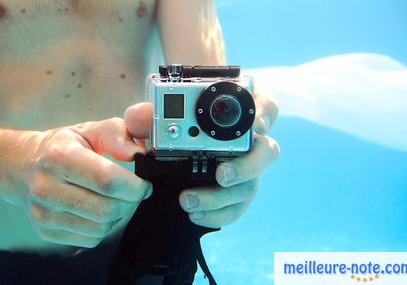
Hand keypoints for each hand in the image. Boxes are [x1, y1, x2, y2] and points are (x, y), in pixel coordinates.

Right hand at [12, 118, 151, 247]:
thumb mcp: (87, 130)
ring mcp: (44, 213)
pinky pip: (90, 240)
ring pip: (101, 228)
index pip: (108, 180)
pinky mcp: (46, 231)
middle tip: (132, 193)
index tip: (143, 184)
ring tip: (115, 200)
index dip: (134, 186)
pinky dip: (103, 228)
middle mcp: (46, 187)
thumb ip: (116, 135)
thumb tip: (137, 153)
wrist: (20, 167)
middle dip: (130, 203)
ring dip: (118, 217)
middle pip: (107, 209)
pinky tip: (98, 211)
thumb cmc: (60, 147)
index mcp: (59, 156)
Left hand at [124, 87, 279, 228]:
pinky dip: (217, 214)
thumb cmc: (162, 126)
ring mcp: (244, 170)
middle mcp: (247, 142)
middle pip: (267, 151)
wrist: (159, 154)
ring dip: (221, 197)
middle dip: (248, 166)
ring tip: (188, 201)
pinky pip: (235, 208)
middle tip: (221, 175)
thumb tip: (138, 118)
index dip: (265, 114)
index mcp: (234, 113)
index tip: (256, 125)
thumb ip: (143, 115)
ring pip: (249, 186)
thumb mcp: (149, 119)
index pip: (263, 105)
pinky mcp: (234, 194)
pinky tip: (195, 214)